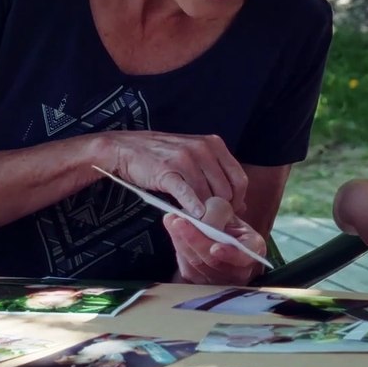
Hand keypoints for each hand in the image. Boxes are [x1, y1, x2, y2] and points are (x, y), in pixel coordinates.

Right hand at [99, 131, 247, 216]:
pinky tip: (192, 216)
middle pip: (225, 190)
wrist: (127, 148)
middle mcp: (203, 149)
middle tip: (214, 222)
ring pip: (207, 195)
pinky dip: (192, 209)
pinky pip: (187, 195)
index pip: (239, 179)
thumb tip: (239, 206)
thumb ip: (216, 176)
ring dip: (206, 213)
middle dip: (221, 210)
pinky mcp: (168, 171)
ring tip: (201, 222)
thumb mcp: (194, 156)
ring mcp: (185, 159)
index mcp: (214, 144)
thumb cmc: (163, 155)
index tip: (229, 212)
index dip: (237, 200)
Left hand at [164, 196, 266, 284]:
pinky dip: (178, 246)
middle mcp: (240, 270)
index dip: (230, 254)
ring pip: (198, 264)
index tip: (215, 248)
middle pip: (215, 261)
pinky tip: (172, 230)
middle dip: (195, 240)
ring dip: (182, 241)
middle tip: (179, 222)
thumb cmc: (224, 220)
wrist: (217, 234)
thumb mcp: (226, 210)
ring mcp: (220, 279)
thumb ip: (216, 213)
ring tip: (172, 221)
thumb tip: (200, 223)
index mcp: (253, 250)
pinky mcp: (200, 281)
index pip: (245, 256)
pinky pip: (187, 267)